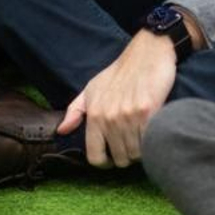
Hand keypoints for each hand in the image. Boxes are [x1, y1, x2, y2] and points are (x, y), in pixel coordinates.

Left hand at [56, 30, 176, 167]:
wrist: (147, 53)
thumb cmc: (119, 72)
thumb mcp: (92, 88)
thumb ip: (75, 111)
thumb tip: (62, 131)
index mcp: (94, 114)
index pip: (95, 156)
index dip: (105, 162)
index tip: (113, 157)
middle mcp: (109, 117)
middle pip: (120, 158)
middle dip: (127, 156)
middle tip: (132, 144)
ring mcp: (129, 115)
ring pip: (136, 153)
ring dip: (141, 150)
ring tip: (143, 138)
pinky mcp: (148, 112)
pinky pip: (149, 142)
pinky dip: (152, 142)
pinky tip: (152, 132)